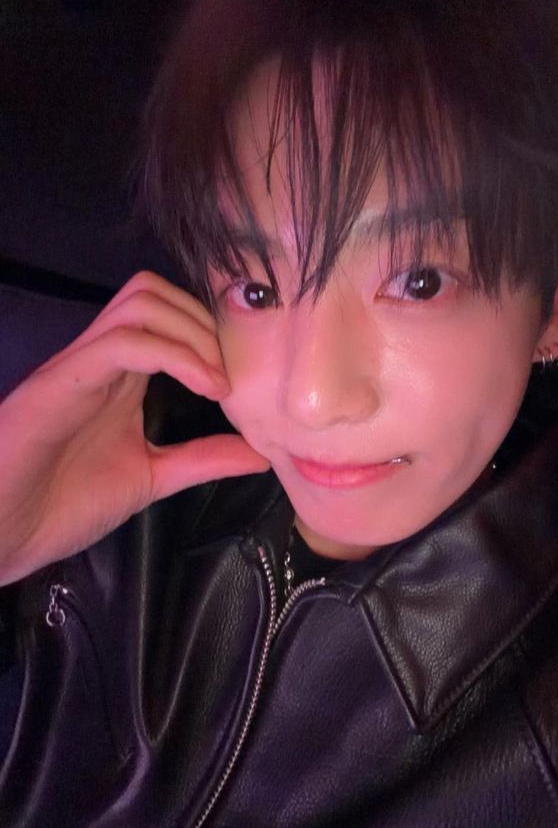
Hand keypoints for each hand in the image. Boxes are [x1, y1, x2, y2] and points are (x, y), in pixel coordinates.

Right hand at [0, 270, 270, 586]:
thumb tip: (261, 451)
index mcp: (121, 376)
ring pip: (139, 301)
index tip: (246, 375)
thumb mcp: (150, 477)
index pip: (167, 314)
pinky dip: (173, 353)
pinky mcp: (62, 382)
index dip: (211, 330)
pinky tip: (202, 385)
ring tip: (218, 381)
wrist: (3, 535)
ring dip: (191, 331)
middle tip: (233, 374)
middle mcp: (102, 360)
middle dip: (204, 321)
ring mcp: (81, 366)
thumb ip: (201, 459)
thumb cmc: (61, 504)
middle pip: (154, 291)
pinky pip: (120, 341)